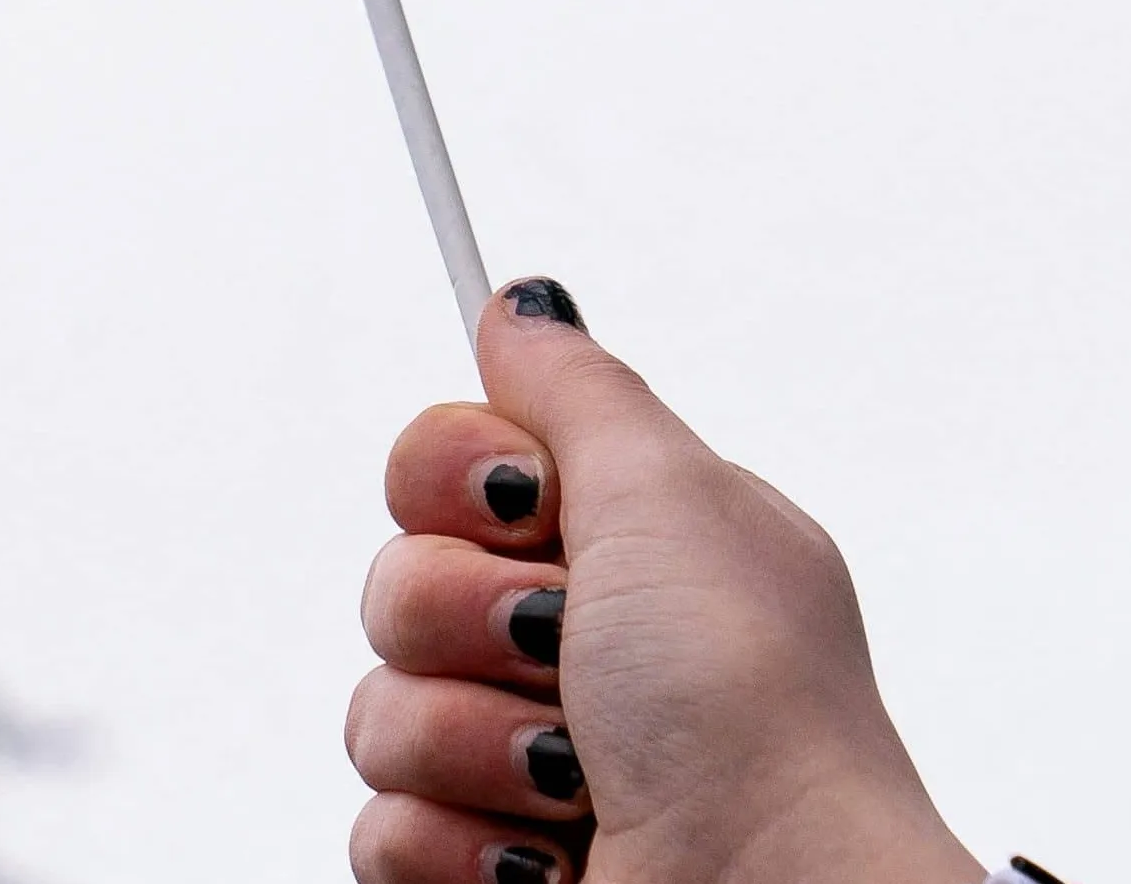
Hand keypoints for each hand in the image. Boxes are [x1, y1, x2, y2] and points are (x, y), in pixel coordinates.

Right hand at [344, 278, 982, 883]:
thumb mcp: (674, 496)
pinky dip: (461, 845)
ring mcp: (521, 762)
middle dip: (472, 618)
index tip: (532, 505)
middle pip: (398, 582)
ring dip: (478, 740)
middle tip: (567, 653)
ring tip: (579, 776)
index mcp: (625, 544)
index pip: (447, 463)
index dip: (462, 480)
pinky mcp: (480, 865)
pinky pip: (378, 829)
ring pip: (378, 711)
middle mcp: (572, 645)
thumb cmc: (753, 709)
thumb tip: (522, 303)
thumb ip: (579, 391)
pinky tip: (548, 855)